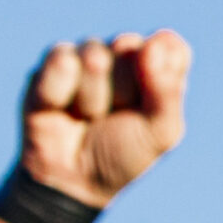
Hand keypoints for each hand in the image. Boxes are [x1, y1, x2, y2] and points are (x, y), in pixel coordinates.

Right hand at [19, 31, 191, 208]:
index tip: (148, 107)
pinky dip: (63, 94)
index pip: (168, 46)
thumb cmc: (123, 154)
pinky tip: (63, 110)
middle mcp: (124, 54)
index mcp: (158, 66)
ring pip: (94, 56)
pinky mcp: (53, 62)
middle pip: (129, 45)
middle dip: (123, 90)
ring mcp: (88, 54)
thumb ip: (168, 90)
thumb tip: (156, 41)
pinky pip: (62, 61)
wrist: (73, 181)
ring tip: (88, 118)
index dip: (158, 76)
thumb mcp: (160, 132)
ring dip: (92, 99)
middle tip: (116, 115)